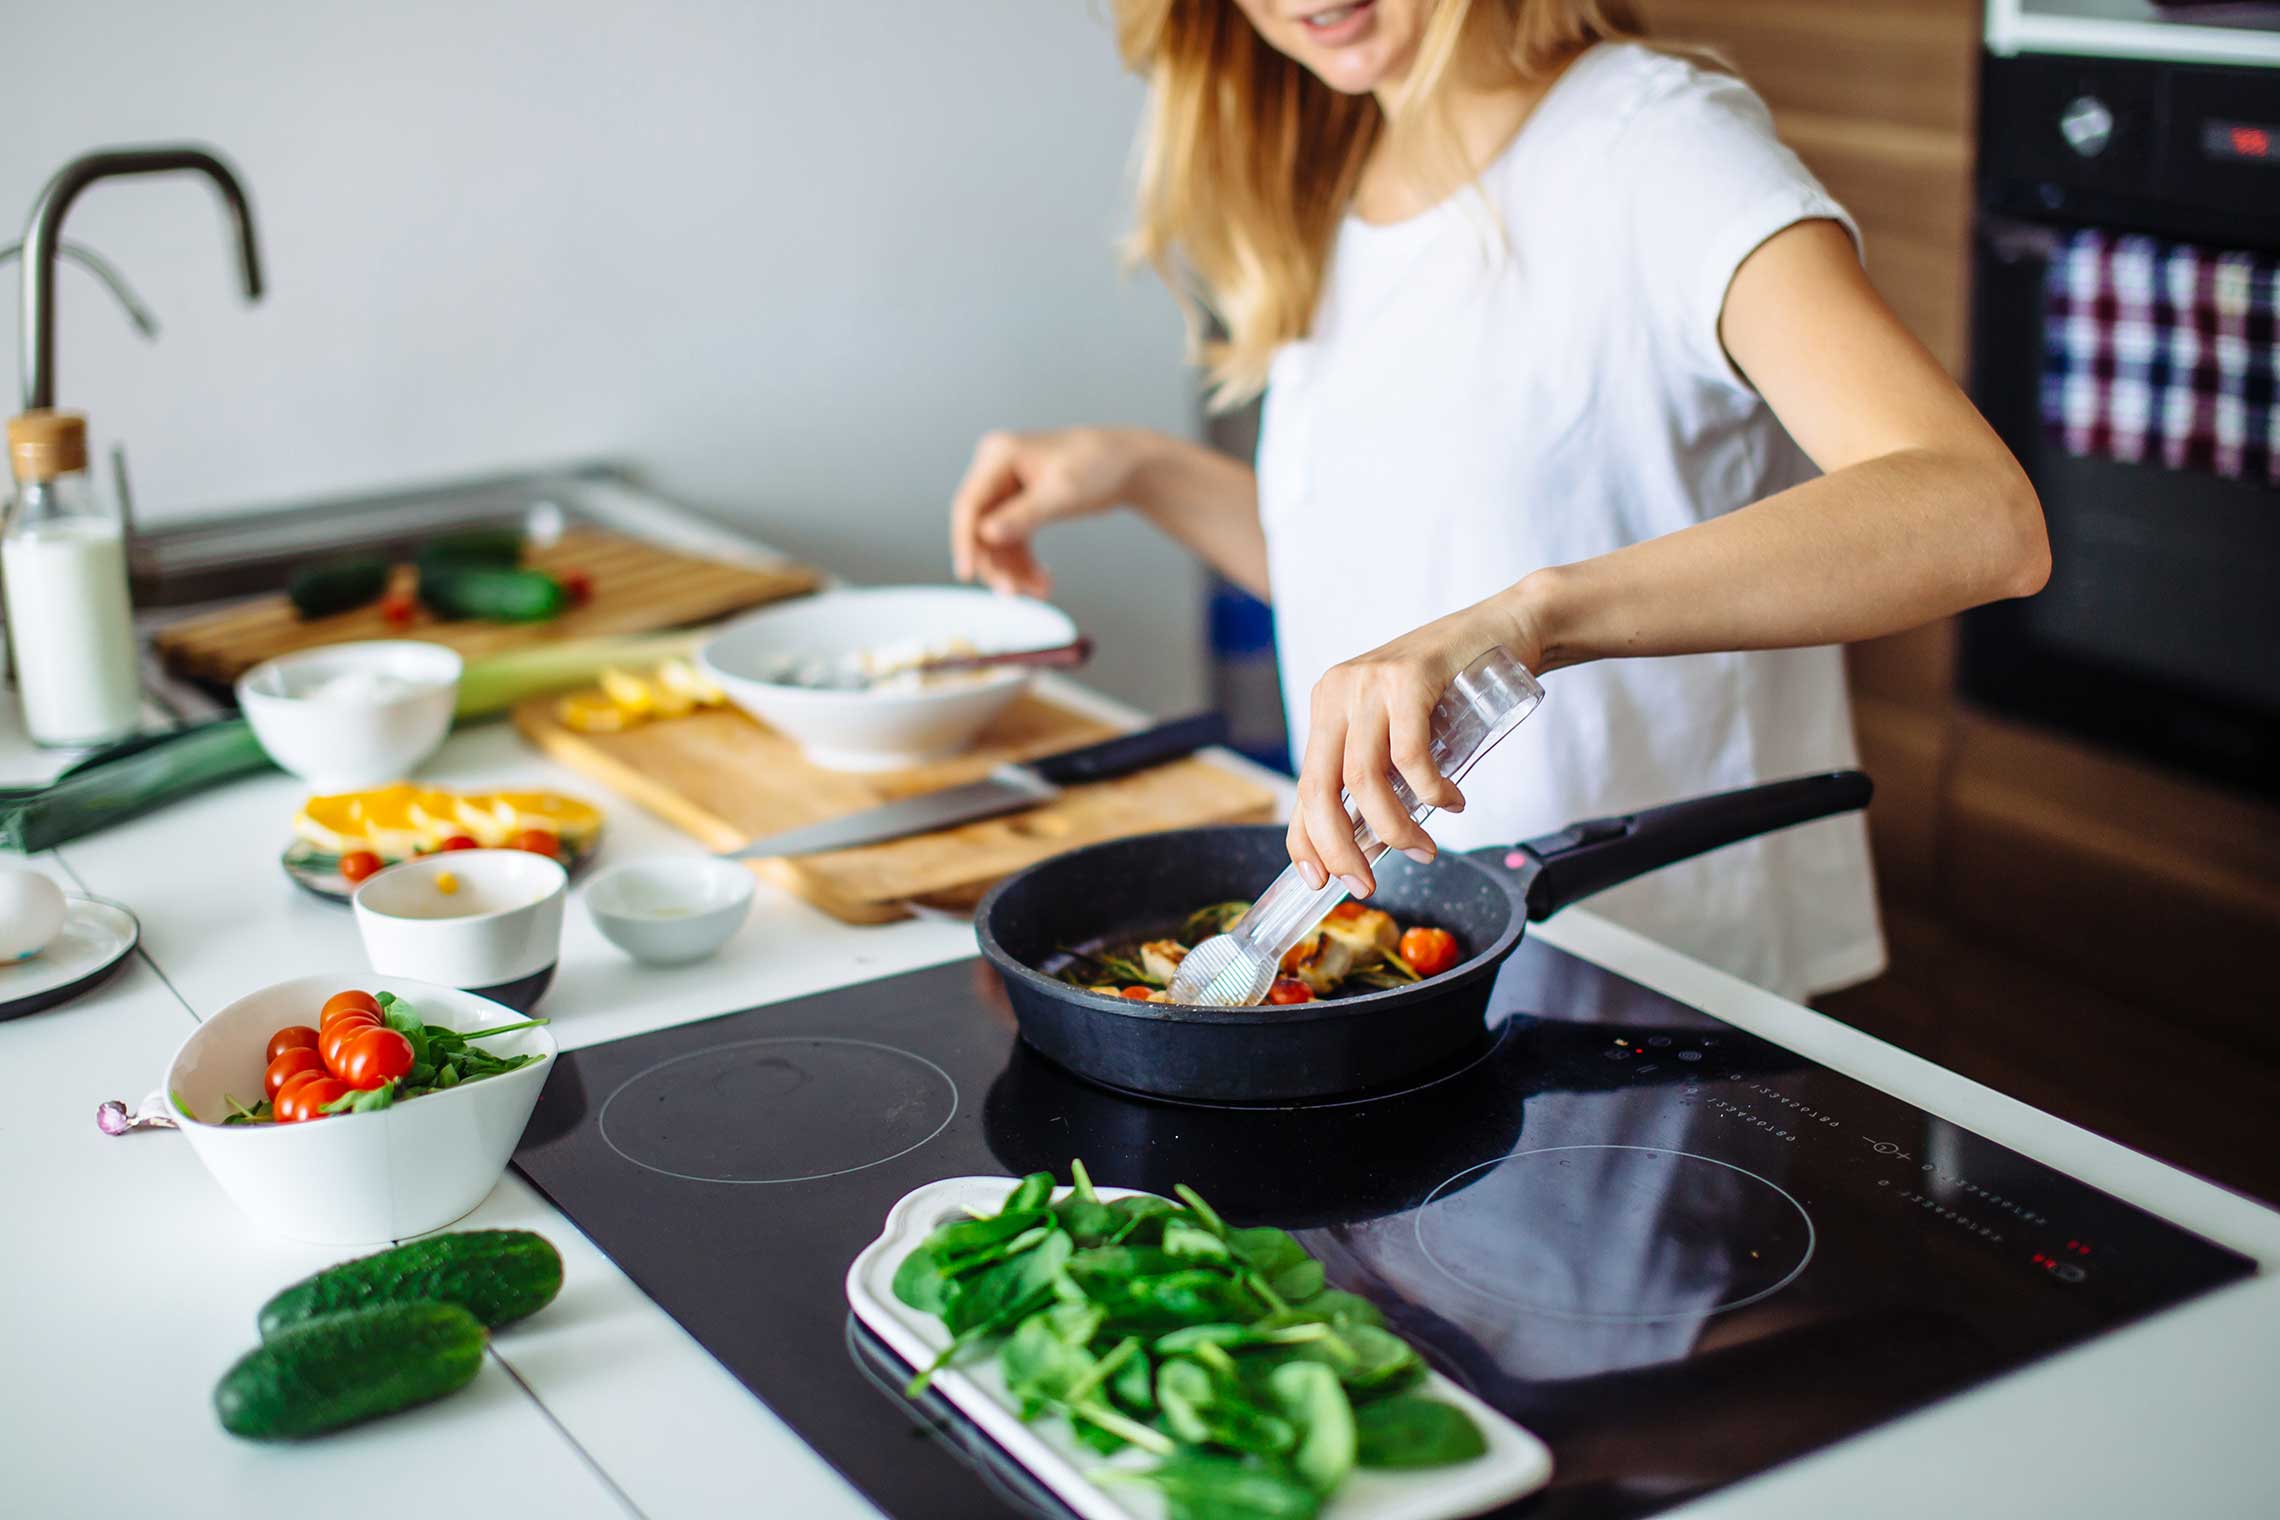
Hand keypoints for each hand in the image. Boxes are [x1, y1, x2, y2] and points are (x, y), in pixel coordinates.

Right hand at [950, 427, 1150, 596]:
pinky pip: (1013, 542)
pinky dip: (1025, 564)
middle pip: (979, 526)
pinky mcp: (1021, 506)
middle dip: (996, 562)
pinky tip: (1042, 582)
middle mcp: (996, 470)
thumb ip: (1023, 515)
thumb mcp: (1062, 493)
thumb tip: (986, 534)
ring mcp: (1008, 489)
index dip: (965, 541)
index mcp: (999, 455)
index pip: (969, 504)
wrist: (1129, 464)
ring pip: (996, 541)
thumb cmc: (1099, 465)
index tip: (967, 574)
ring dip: (1014, 569)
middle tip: (1012, 593)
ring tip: (1039, 591)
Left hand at [1287, 594, 1543, 898]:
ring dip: (1393, 829)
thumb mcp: (1401, 728)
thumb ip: (1380, 770)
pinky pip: (1409, 756)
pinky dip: (1430, 792)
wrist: (1506, 627)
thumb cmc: (1456, 686)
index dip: (1305, 841)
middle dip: (1340, 848)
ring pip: (1362, 779)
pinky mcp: (1408, 677)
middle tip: (1365, 884)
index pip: (1303, 786)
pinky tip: (1451, 802)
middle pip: (1319, 788)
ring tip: (1424, 849)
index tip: (1319, 881)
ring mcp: (1369, 682)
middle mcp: (1338, 691)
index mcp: (1327, 705)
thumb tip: (1367, 842)